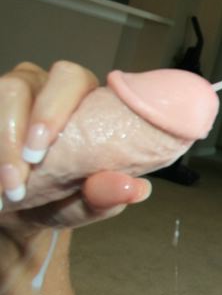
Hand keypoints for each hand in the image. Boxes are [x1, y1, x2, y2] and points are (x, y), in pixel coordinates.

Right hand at [0, 62, 150, 249]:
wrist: (23, 214)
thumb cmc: (65, 199)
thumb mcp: (88, 204)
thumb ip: (108, 196)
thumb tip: (135, 189)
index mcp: (84, 98)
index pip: (72, 80)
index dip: (51, 110)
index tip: (37, 154)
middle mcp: (44, 87)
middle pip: (20, 84)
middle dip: (13, 130)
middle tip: (17, 175)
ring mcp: (10, 95)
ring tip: (4, 187)